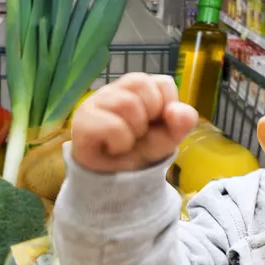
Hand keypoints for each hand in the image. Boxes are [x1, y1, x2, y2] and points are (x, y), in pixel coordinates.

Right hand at [71, 73, 197, 173]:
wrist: (114, 182)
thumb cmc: (139, 151)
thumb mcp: (168, 138)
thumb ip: (180, 123)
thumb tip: (176, 110)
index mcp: (137, 89)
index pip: (162, 82)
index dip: (167, 106)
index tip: (157, 124)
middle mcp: (115, 90)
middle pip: (142, 84)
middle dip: (149, 115)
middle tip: (139, 133)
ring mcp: (96, 103)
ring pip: (127, 103)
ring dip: (134, 130)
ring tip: (126, 141)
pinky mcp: (83, 122)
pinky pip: (112, 126)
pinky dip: (121, 142)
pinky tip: (114, 147)